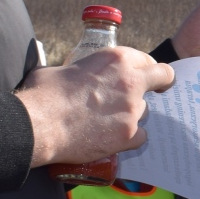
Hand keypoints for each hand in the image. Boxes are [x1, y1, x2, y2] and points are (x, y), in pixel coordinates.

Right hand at [17, 47, 174, 167]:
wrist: (37, 125)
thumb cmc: (43, 93)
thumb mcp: (63, 68)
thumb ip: (82, 70)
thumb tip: (75, 76)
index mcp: (116, 59)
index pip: (149, 61)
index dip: (146, 70)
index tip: (143, 76)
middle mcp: (130, 81)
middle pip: (162, 80)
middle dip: (159, 85)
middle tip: (149, 93)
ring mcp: (132, 110)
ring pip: (145, 111)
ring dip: (133, 115)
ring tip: (109, 121)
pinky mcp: (128, 135)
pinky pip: (141, 137)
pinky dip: (130, 139)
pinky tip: (115, 139)